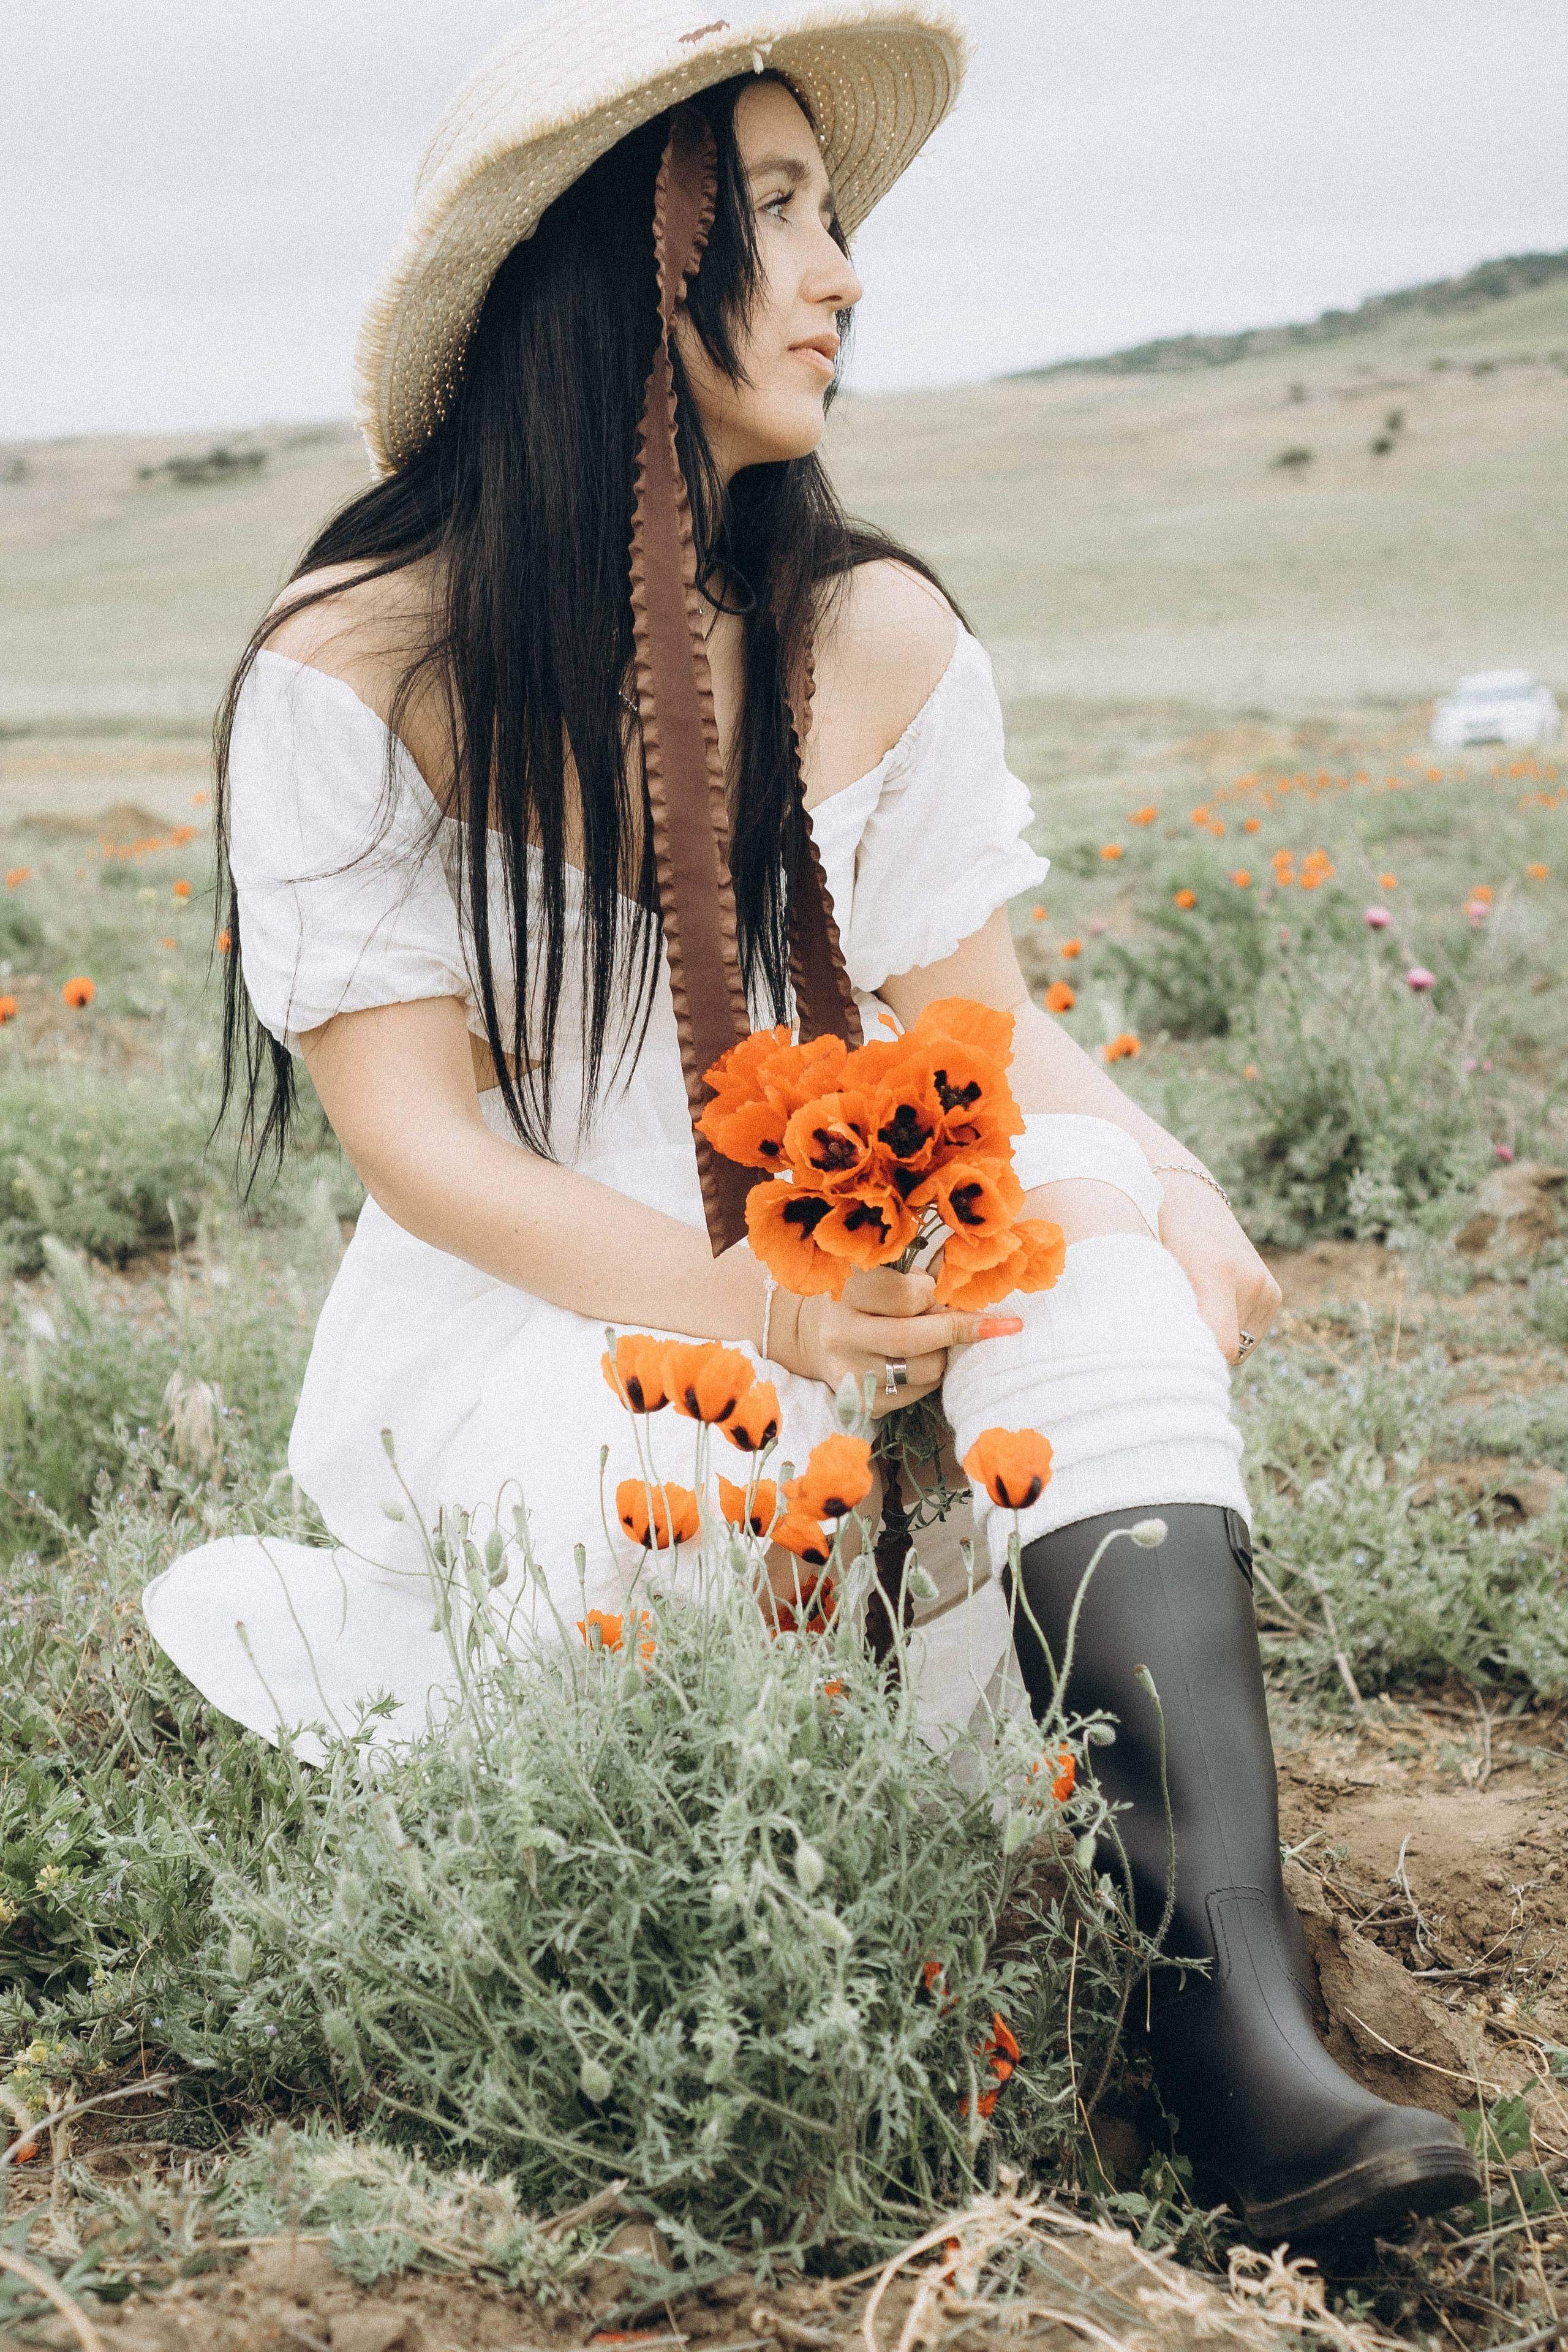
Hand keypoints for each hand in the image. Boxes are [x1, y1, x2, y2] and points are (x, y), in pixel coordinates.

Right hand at [778, 1265, 1020, 1418]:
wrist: (820, 1338)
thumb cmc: (865, 1297)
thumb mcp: (883, 1275)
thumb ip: (922, 1276)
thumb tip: (976, 1284)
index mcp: (846, 1292)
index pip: (906, 1295)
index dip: (934, 1292)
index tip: (944, 1291)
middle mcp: (841, 1335)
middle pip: (914, 1338)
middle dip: (957, 1329)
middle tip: (989, 1324)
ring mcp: (850, 1375)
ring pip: (925, 1369)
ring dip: (944, 1353)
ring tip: (935, 1340)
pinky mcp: (864, 1404)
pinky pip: (920, 1393)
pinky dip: (931, 1376)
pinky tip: (918, 1362)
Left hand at [1157, 1173, 1280, 1363]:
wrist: (1186, 1199)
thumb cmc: (1157, 1237)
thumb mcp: (1150, 1271)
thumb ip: (1164, 1313)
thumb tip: (1166, 1362)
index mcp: (1216, 1270)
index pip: (1221, 1346)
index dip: (1196, 1363)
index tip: (1172, 1366)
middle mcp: (1250, 1280)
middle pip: (1228, 1351)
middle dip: (1200, 1350)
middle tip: (1170, 1334)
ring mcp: (1266, 1287)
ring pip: (1238, 1348)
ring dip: (1214, 1341)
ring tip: (1190, 1309)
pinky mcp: (1272, 1294)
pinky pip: (1248, 1337)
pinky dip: (1227, 1331)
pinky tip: (1208, 1307)